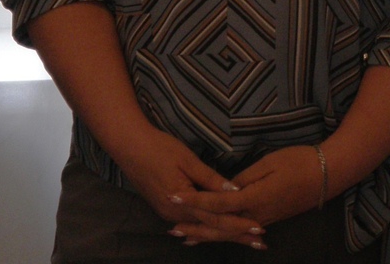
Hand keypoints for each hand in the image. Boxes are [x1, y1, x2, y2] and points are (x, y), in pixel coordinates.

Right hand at [112, 125, 263, 245]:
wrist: (129, 147)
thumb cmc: (159, 148)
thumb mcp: (188, 160)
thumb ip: (211, 179)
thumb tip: (234, 191)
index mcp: (183, 202)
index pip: (217, 217)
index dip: (239, 223)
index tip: (259, 228)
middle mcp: (175, 214)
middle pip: (211, 228)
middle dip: (236, 235)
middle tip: (260, 242)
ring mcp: (169, 213)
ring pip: (202, 227)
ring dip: (224, 233)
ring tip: (245, 239)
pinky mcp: (165, 208)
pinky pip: (191, 222)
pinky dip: (207, 228)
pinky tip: (217, 233)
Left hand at [169, 145, 323, 243]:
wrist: (327, 175)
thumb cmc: (299, 162)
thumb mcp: (270, 162)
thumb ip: (246, 177)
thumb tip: (226, 188)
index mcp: (255, 198)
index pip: (218, 203)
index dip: (195, 201)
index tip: (175, 197)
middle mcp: (257, 215)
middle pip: (220, 226)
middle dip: (195, 227)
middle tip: (171, 229)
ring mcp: (264, 219)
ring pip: (229, 232)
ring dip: (206, 234)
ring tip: (185, 237)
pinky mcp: (269, 218)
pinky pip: (240, 231)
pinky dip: (224, 234)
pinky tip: (214, 235)